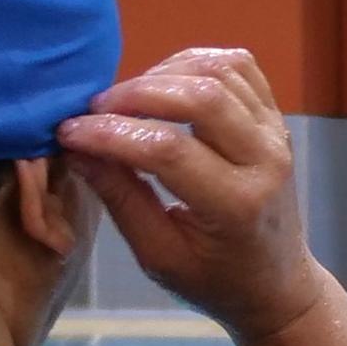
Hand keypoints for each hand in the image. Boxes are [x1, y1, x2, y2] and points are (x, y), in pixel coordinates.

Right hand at [54, 48, 337, 342]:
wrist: (277, 283)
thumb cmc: (214, 279)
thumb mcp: (158, 255)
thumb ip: (120, 198)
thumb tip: (76, 147)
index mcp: (236, 206)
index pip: (169, 150)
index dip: (112, 134)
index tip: (69, 132)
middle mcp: (265, 160)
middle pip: (201, 97)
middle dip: (135, 94)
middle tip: (95, 110)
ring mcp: (277, 133)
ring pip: (220, 72)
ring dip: (163, 73)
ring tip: (126, 99)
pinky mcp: (276, 117)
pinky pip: (239, 67)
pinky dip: (196, 62)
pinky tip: (165, 83)